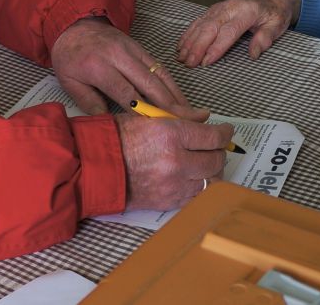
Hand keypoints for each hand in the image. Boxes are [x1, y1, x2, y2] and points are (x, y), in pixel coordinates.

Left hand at [51, 18, 206, 119]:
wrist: (73, 26)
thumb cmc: (70, 58)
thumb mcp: (69, 83)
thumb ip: (89, 103)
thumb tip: (110, 123)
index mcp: (98, 66)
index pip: (126, 93)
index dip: (143, 112)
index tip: (156, 128)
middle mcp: (119, 56)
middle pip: (149, 84)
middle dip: (169, 105)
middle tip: (185, 123)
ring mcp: (132, 50)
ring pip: (159, 74)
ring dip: (176, 95)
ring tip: (190, 113)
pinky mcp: (140, 47)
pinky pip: (159, 67)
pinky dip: (172, 83)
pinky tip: (180, 98)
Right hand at [115, 114, 231, 210]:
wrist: (93, 168)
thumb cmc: (115, 139)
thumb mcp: (147, 118)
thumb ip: (180, 118)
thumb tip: (205, 118)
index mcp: (171, 135)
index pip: (213, 136)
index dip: (225, 133)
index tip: (226, 131)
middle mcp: (176, 161)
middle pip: (216, 159)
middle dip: (219, 151)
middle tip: (215, 146)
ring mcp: (173, 185)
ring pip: (211, 180)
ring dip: (212, 171)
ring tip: (206, 163)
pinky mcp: (169, 202)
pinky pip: (197, 196)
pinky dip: (200, 187)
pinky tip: (194, 178)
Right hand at [178, 0, 300, 66]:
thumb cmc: (275, 13)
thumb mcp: (277, 25)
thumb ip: (265, 38)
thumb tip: (253, 54)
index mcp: (247, 12)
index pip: (228, 32)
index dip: (216, 48)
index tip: (206, 62)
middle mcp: (230, 8)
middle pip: (210, 27)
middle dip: (197, 46)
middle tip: (189, 64)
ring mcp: (220, 7)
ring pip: (200, 24)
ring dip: (189, 41)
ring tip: (181, 58)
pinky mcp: (214, 10)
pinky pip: (198, 21)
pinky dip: (188, 34)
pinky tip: (181, 46)